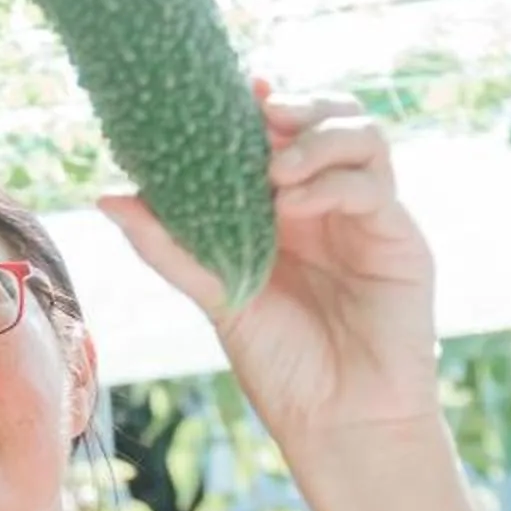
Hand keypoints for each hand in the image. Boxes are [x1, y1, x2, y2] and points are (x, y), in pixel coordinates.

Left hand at [100, 84, 443, 453]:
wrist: (338, 424)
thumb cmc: (282, 365)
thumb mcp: (215, 296)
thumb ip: (168, 245)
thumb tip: (108, 195)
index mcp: (290, 210)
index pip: (285, 133)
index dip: (264, 102)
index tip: (234, 87)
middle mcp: (332, 205)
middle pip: (333, 117)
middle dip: (298, 106)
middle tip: (259, 116)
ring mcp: (370, 219)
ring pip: (365, 138)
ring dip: (317, 138)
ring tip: (274, 169)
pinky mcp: (401, 241)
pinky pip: (374, 187)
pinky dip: (332, 183)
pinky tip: (293, 206)